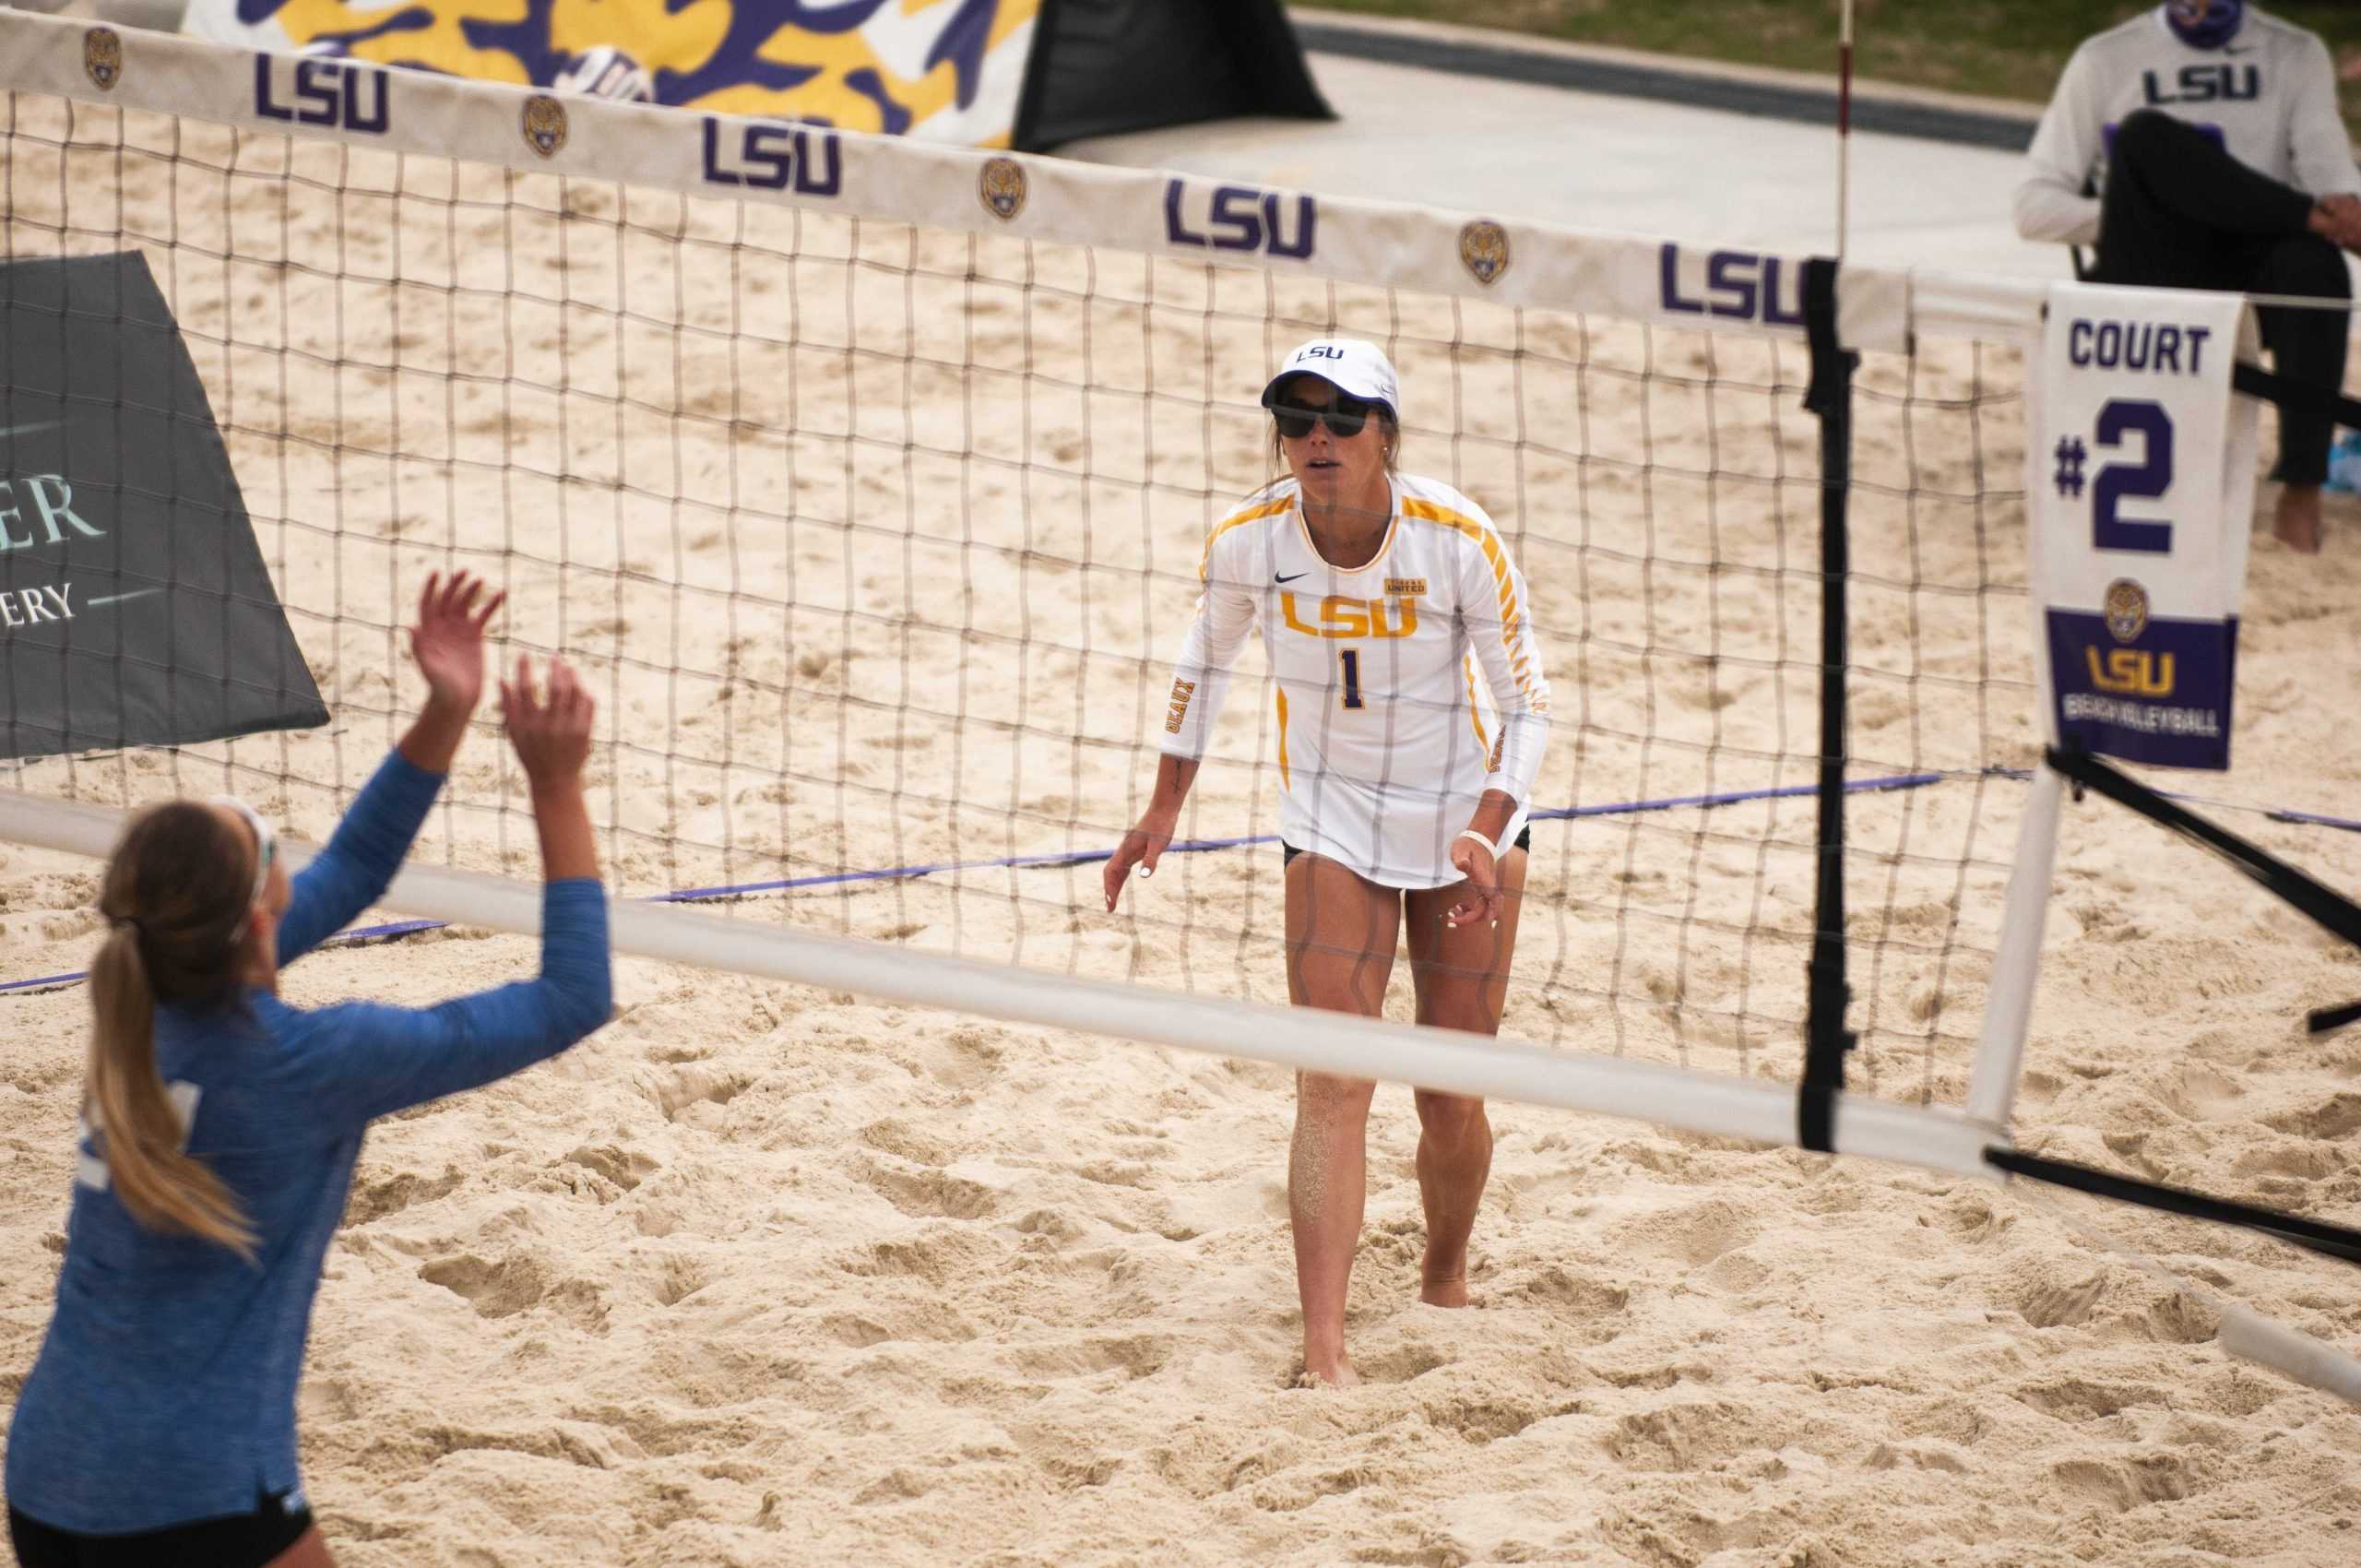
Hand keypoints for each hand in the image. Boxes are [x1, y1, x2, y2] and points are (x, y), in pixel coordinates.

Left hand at [409, 571, 504, 713]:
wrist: (457, 700)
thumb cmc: (439, 687)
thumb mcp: (427, 667)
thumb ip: (418, 647)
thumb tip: (410, 627)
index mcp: (428, 631)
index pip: (427, 603)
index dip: (431, 588)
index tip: (437, 572)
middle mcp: (442, 627)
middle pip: (448, 599)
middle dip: (455, 585)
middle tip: (465, 572)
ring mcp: (459, 630)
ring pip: (465, 604)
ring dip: (472, 591)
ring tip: (481, 580)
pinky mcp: (475, 637)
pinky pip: (484, 615)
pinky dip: (492, 605)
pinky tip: (502, 594)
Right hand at [502, 655, 592, 788]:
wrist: (555, 780)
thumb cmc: (530, 753)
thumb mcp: (513, 733)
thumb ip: (507, 705)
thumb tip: (499, 677)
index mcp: (528, 724)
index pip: (524, 689)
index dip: (524, 668)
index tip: (524, 653)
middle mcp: (548, 725)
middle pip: (555, 687)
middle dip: (555, 667)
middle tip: (554, 655)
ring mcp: (568, 728)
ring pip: (573, 693)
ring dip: (572, 675)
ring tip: (568, 666)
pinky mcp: (584, 732)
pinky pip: (587, 704)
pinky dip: (583, 691)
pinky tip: (579, 684)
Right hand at [1103, 816, 1175, 911]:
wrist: (1164, 810)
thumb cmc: (1162, 825)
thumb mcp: (1159, 844)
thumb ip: (1151, 859)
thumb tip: (1144, 876)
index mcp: (1126, 850)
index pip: (1111, 872)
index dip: (1109, 887)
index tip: (1111, 902)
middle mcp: (1124, 851)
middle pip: (1111, 874)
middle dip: (1109, 891)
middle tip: (1110, 909)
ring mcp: (1128, 851)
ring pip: (1116, 872)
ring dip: (1113, 887)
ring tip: (1112, 903)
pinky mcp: (1135, 850)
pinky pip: (1123, 868)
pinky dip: (1120, 879)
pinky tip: (1121, 886)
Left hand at [1444, 832, 1501, 929]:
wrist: (1479, 839)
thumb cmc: (1468, 845)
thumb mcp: (1460, 849)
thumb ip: (1461, 858)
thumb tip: (1463, 864)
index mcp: (1485, 880)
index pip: (1489, 903)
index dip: (1481, 915)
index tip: (1464, 920)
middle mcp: (1489, 886)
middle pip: (1486, 912)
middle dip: (1469, 920)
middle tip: (1451, 921)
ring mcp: (1487, 888)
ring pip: (1484, 911)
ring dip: (1470, 917)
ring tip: (1452, 912)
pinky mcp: (1483, 889)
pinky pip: (1482, 906)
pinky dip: (1471, 911)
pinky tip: (1458, 907)